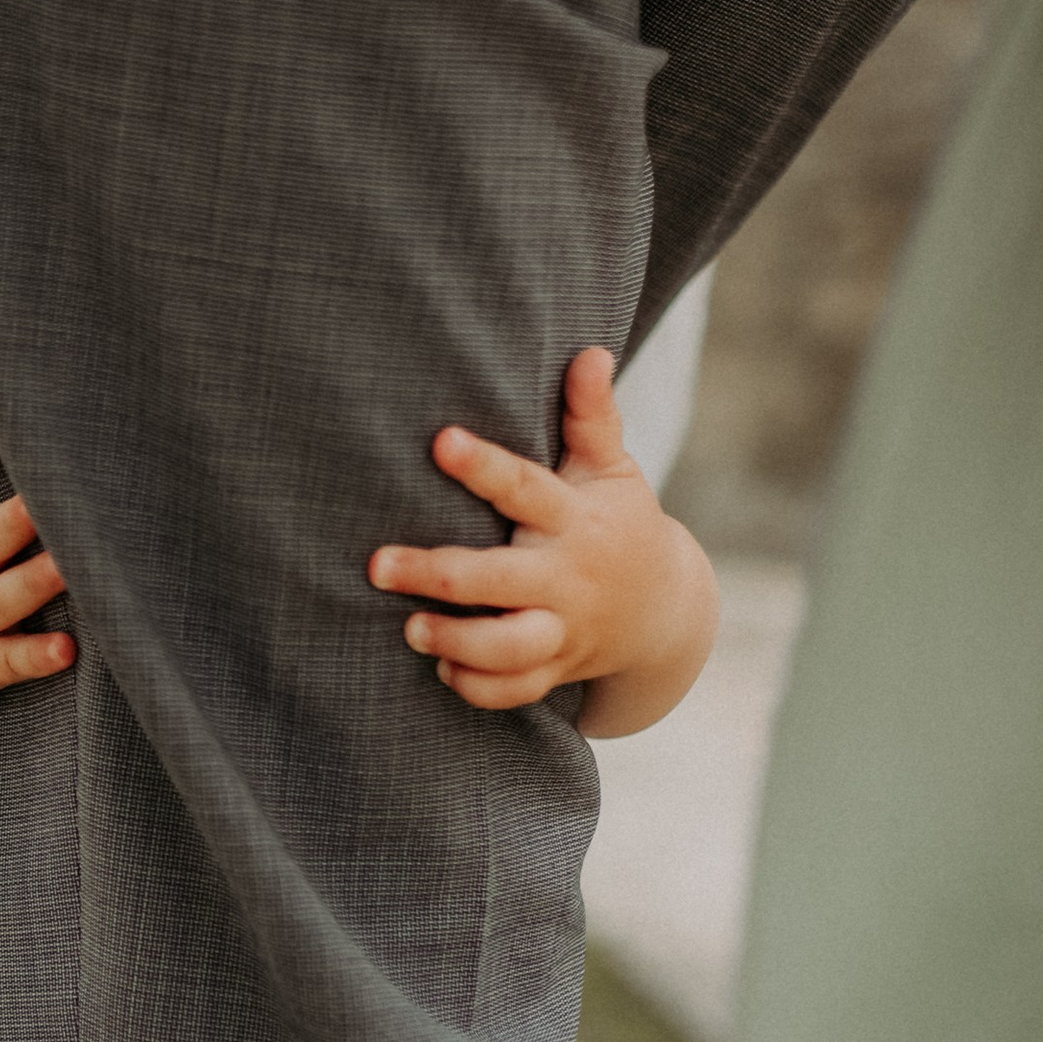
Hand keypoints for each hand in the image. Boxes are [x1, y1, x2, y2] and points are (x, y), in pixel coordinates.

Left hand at [367, 346, 718, 739]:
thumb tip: (589, 351)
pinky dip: (478, 687)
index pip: (526, 488)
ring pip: (510, 648)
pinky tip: (442, 668)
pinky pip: (515, 690)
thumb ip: (592, 415)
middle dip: (437, 575)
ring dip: (458, 643)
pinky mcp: (555, 667)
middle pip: (499, 580)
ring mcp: (562, 629)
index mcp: (575, 518)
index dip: (484, 466)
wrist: (665, 610)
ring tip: (411, 629)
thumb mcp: (613, 469)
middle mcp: (566, 577)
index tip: (441, 441)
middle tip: (377, 564)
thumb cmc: (618, 522)